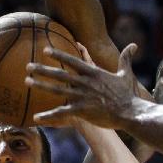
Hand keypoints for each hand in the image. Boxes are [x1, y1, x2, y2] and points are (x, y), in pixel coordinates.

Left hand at [25, 43, 140, 127]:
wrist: (130, 113)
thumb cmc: (128, 95)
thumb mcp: (126, 74)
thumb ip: (126, 59)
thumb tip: (134, 45)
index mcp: (94, 73)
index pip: (73, 61)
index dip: (58, 55)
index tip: (45, 50)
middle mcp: (85, 83)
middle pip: (60, 74)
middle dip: (43, 69)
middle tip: (28, 66)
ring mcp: (82, 96)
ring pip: (57, 90)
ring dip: (41, 85)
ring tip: (27, 82)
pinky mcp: (82, 110)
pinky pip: (61, 112)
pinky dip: (48, 115)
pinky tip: (36, 117)